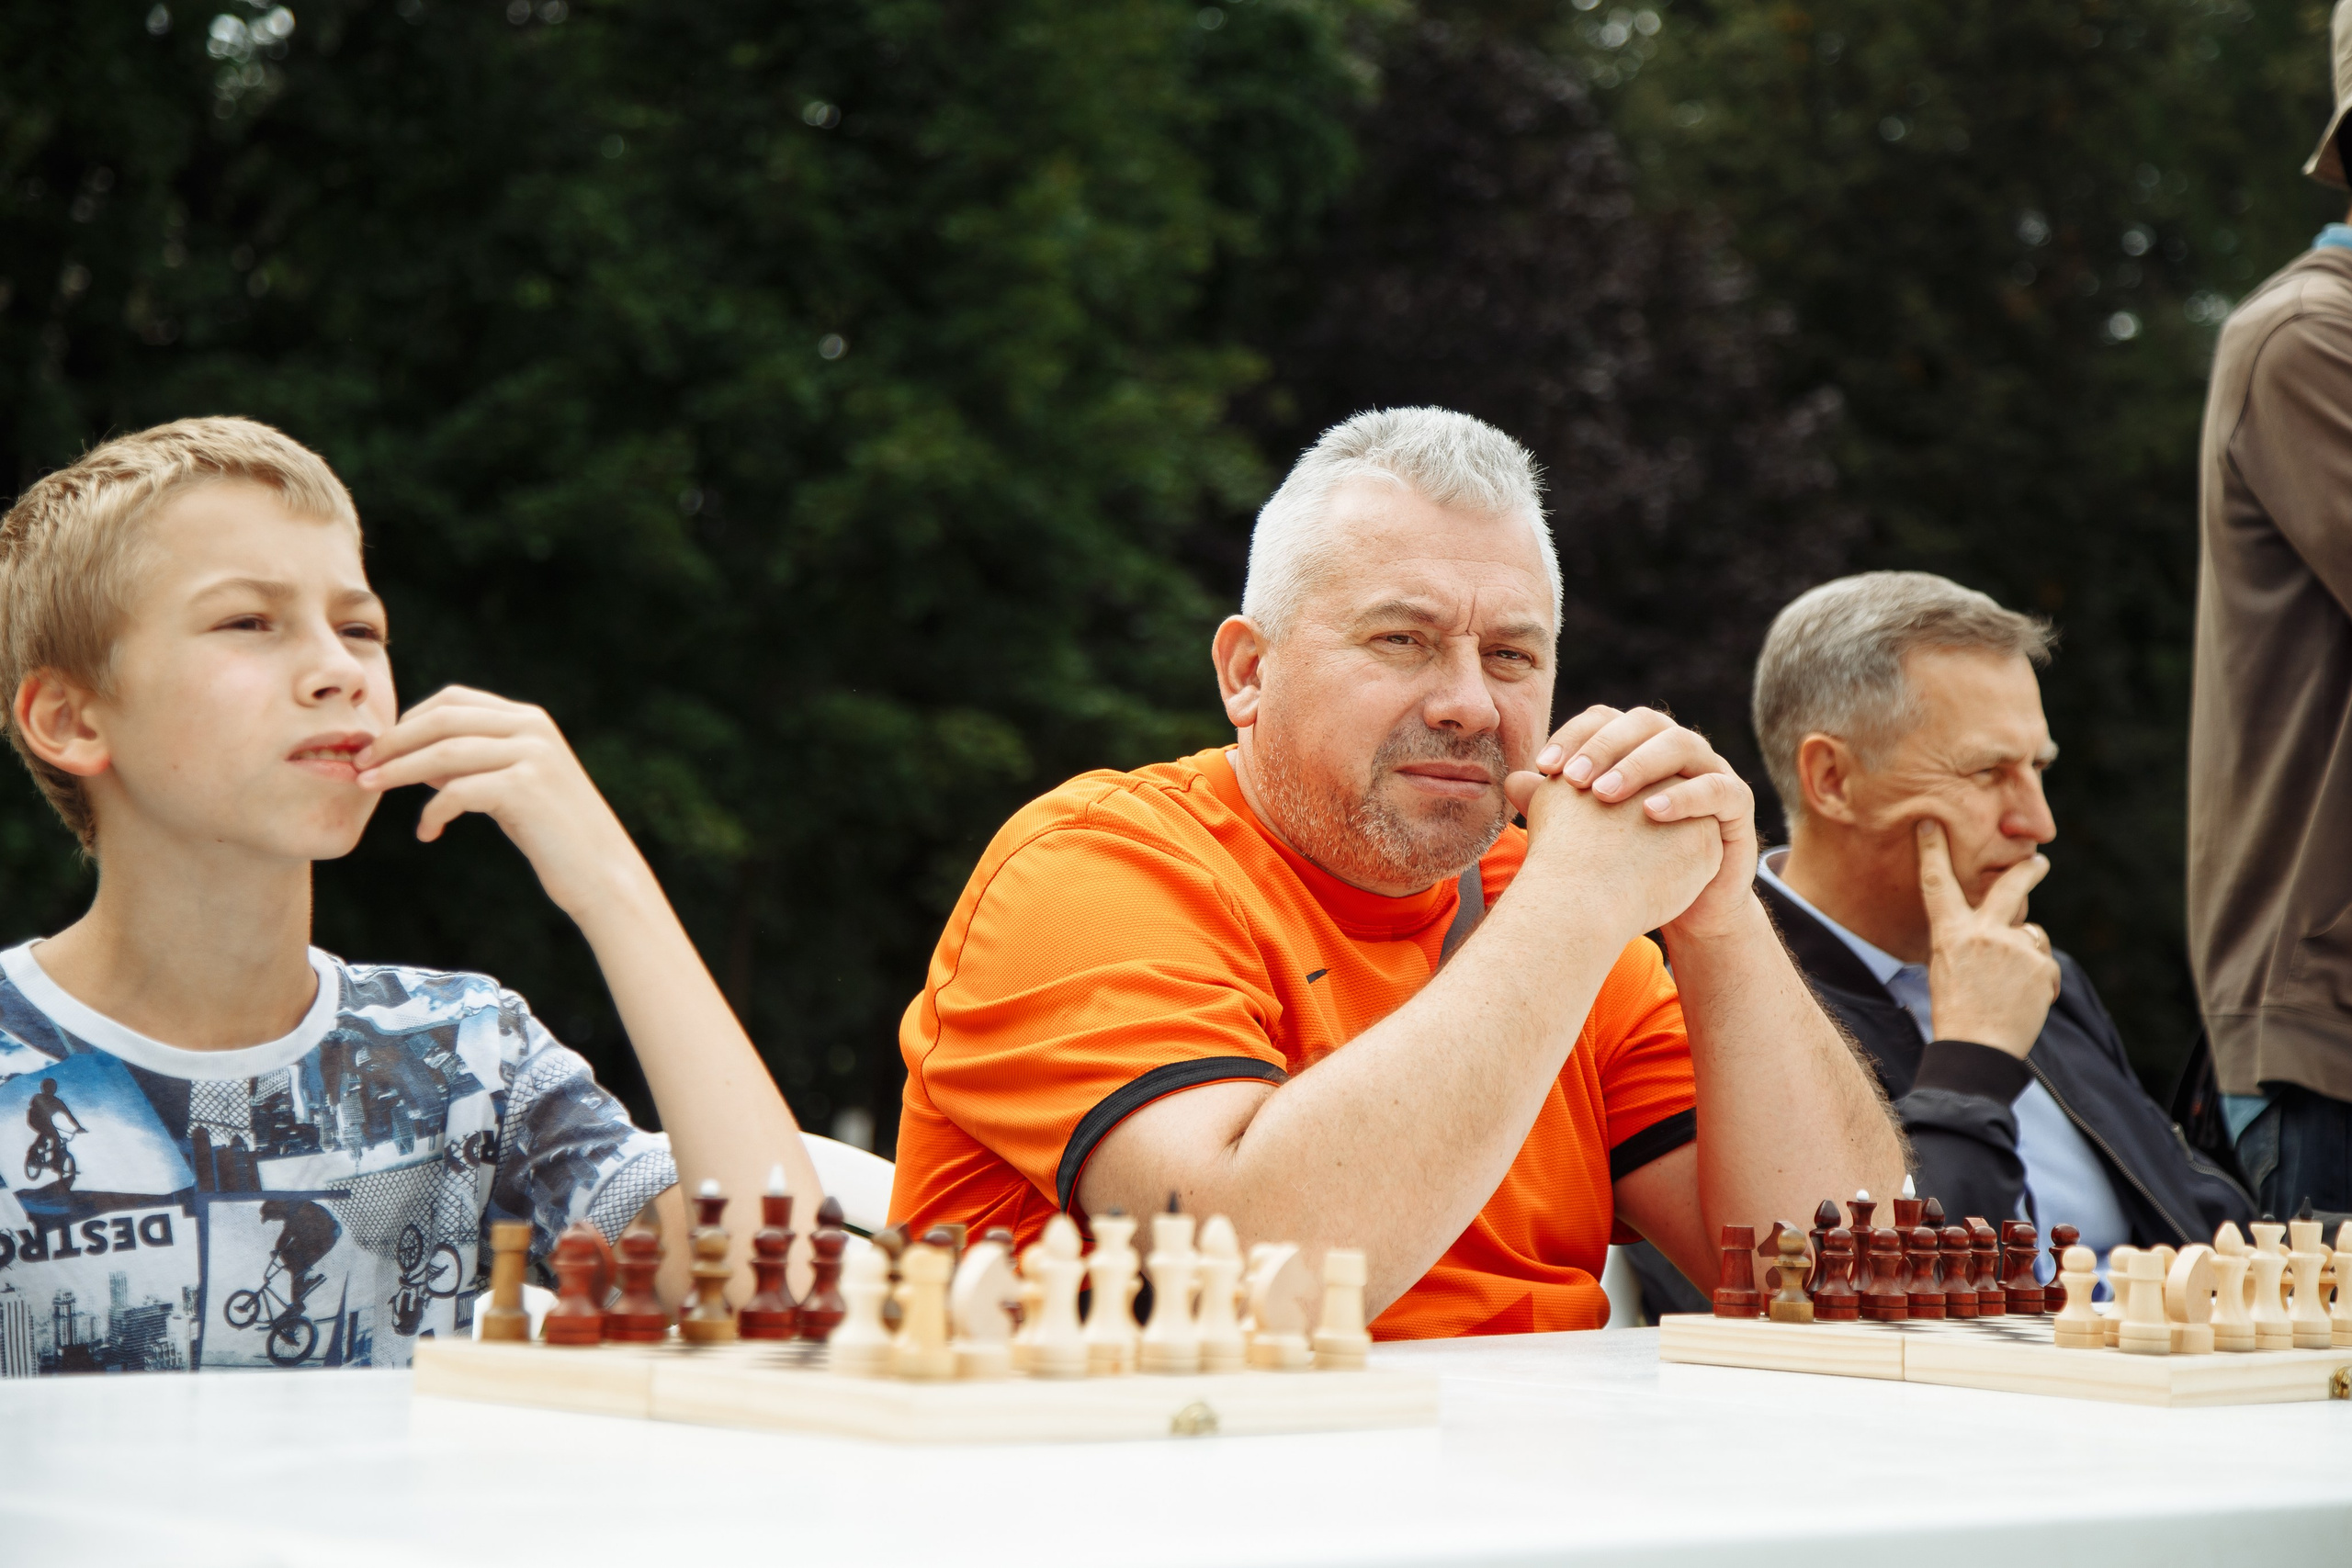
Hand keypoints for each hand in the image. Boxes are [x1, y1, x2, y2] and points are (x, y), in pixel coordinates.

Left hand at [353, 686, 643, 918]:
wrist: (602, 874)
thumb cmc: (553, 835)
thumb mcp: (511, 787)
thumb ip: (471, 763)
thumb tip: (412, 754)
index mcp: (528, 719)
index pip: (453, 700)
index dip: (408, 719)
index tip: (378, 746)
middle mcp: (532, 728)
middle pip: (442, 719)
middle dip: (393, 740)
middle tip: (360, 764)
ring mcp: (532, 756)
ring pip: (444, 752)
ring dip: (398, 770)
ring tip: (369, 786)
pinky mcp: (527, 789)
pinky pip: (458, 792)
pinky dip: (433, 811)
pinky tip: (427, 832)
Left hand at [1516, 705, 1758, 938]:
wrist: (1685, 904)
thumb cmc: (1630, 861)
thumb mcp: (1588, 832)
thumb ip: (1553, 804)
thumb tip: (1511, 780)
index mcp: (1638, 744)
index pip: (1605, 719)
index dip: (1573, 735)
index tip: (1542, 766)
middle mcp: (1675, 747)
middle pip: (1643, 722)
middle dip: (1604, 746)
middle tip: (1571, 779)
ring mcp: (1710, 769)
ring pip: (1682, 744)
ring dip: (1640, 765)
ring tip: (1604, 794)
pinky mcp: (1737, 802)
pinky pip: (1717, 787)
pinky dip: (1685, 795)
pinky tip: (1651, 812)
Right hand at [1916, 819, 2058, 1056]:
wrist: (1978, 1049)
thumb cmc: (1958, 1011)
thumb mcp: (1948, 967)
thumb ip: (1974, 939)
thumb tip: (2009, 924)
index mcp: (1950, 933)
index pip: (1937, 884)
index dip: (1932, 851)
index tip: (1930, 823)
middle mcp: (1982, 933)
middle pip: (2010, 887)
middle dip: (2027, 869)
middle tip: (2039, 861)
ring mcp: (2014, 947)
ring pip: (2032, 936)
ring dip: (2028, 955)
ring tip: (2011, 988)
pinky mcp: (2041, 965)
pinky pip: (2045, 964)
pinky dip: (2040, 982)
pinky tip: (2024, 1001)